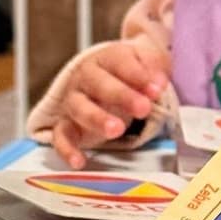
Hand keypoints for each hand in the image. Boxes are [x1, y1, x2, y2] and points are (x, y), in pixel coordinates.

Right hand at [53, 39, 170, 169]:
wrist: (114, 79)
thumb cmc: (131, 72)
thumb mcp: (146, 60)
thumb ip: (153, 66)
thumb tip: (158, 82)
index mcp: (106, 59)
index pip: (120, 63)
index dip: (138, 75)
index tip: (157, 89)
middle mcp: (85, 78)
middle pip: (100, 84)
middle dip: (122, 96)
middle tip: (143, 108)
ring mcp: (74, 101)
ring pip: (80, 108)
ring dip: (97, 119)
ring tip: (116, 130)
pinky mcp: (67, 125)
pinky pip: (61, 136)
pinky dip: (67, 149)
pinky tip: (79, 160)